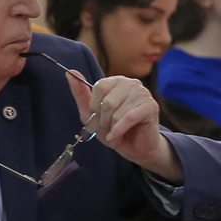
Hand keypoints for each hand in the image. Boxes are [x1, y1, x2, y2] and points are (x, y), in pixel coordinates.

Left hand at [66, 73, 181, 182]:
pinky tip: (117, 137)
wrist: (135, 148)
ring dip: (112, 129)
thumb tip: (69, 72)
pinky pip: (128, 118)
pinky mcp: (151, 107)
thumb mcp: (91, 113)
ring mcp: (143, 93)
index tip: (97, 117)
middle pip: (107, 101)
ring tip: (116, 134)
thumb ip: (81, 93)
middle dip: (103, 121)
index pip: (100, 87)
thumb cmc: (113, 129)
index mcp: (117, 81)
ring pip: (117, 112)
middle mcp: (132, 83)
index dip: (95, 106)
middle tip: (108, 129)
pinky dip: (119, 131)